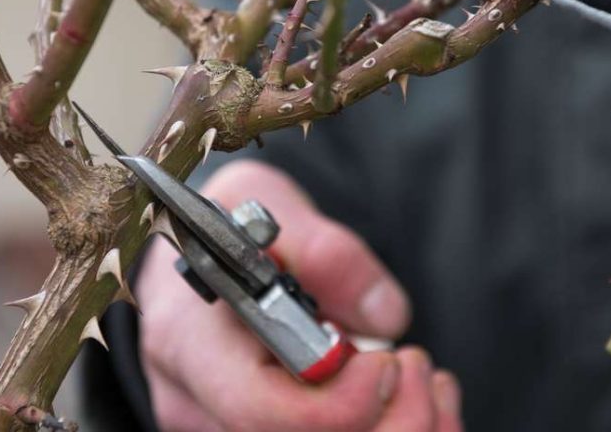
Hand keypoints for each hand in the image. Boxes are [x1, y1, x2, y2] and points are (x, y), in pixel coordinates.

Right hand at [137, 160, 462, 430]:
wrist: (214, 253)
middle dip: (383, 420)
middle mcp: (199, 401)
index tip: (385, 364)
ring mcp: (225, 422)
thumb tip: (381, 315)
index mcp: (188, 343)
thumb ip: (322, 249)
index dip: (336, 404)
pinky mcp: (267, 426)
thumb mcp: (264, 201)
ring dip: (398, 426)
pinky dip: (392, 428)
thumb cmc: (230, 229)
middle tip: (415, 365)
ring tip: (422, 376)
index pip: (256, 408)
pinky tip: (416, 396)